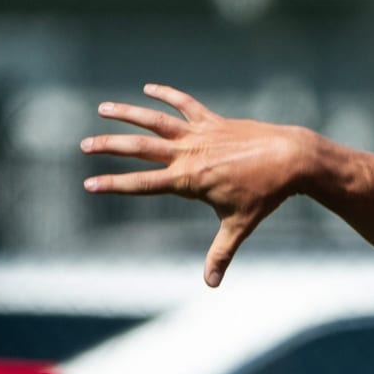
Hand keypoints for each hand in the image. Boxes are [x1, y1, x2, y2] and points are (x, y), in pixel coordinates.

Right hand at [81, 84, 311, 286]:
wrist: (289, 159)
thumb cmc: (265, 195)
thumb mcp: (239, 226)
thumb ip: (221, 254)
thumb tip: (211, 284)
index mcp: (189, 180)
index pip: (143, 183)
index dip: (114, 184)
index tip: (89, 184)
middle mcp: (189, 154)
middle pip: (140, 148)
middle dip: (110, 146)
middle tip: (84, 145)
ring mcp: (200, 134)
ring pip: (156, 120)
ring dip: (128, 113)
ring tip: (102, 109)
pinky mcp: (213, 121)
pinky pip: (185, 105)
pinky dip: (166, 95)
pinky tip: (148, 88)